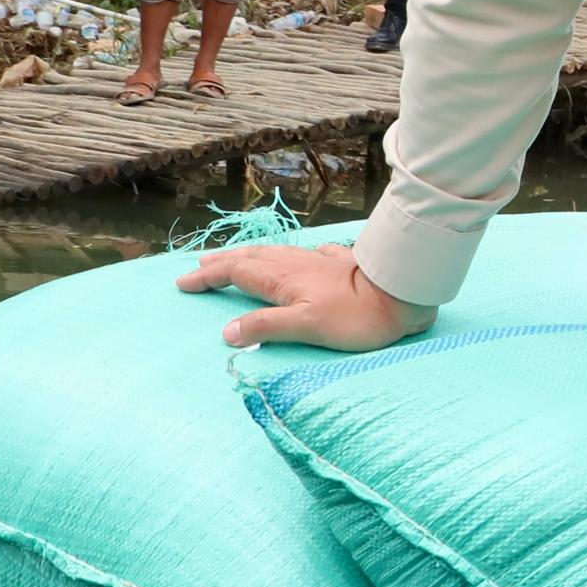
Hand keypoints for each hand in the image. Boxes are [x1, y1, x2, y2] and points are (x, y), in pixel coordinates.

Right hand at [176, 240, 435, 350]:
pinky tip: (303, 256)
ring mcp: (319, 262)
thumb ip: (267, 327)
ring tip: (238, 257)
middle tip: (201, 264)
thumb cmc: (357, 314)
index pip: (235, 273)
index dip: (208, 277)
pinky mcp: (342, 264)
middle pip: (251, 258)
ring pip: (276, 253)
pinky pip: (308, 254)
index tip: (183, 282)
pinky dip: (293, 255)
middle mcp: (296, 265)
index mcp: (282, 279)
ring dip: (252, 256)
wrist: (404, 291)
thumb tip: (228, 332)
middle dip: (224, 262)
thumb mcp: (306, 326)